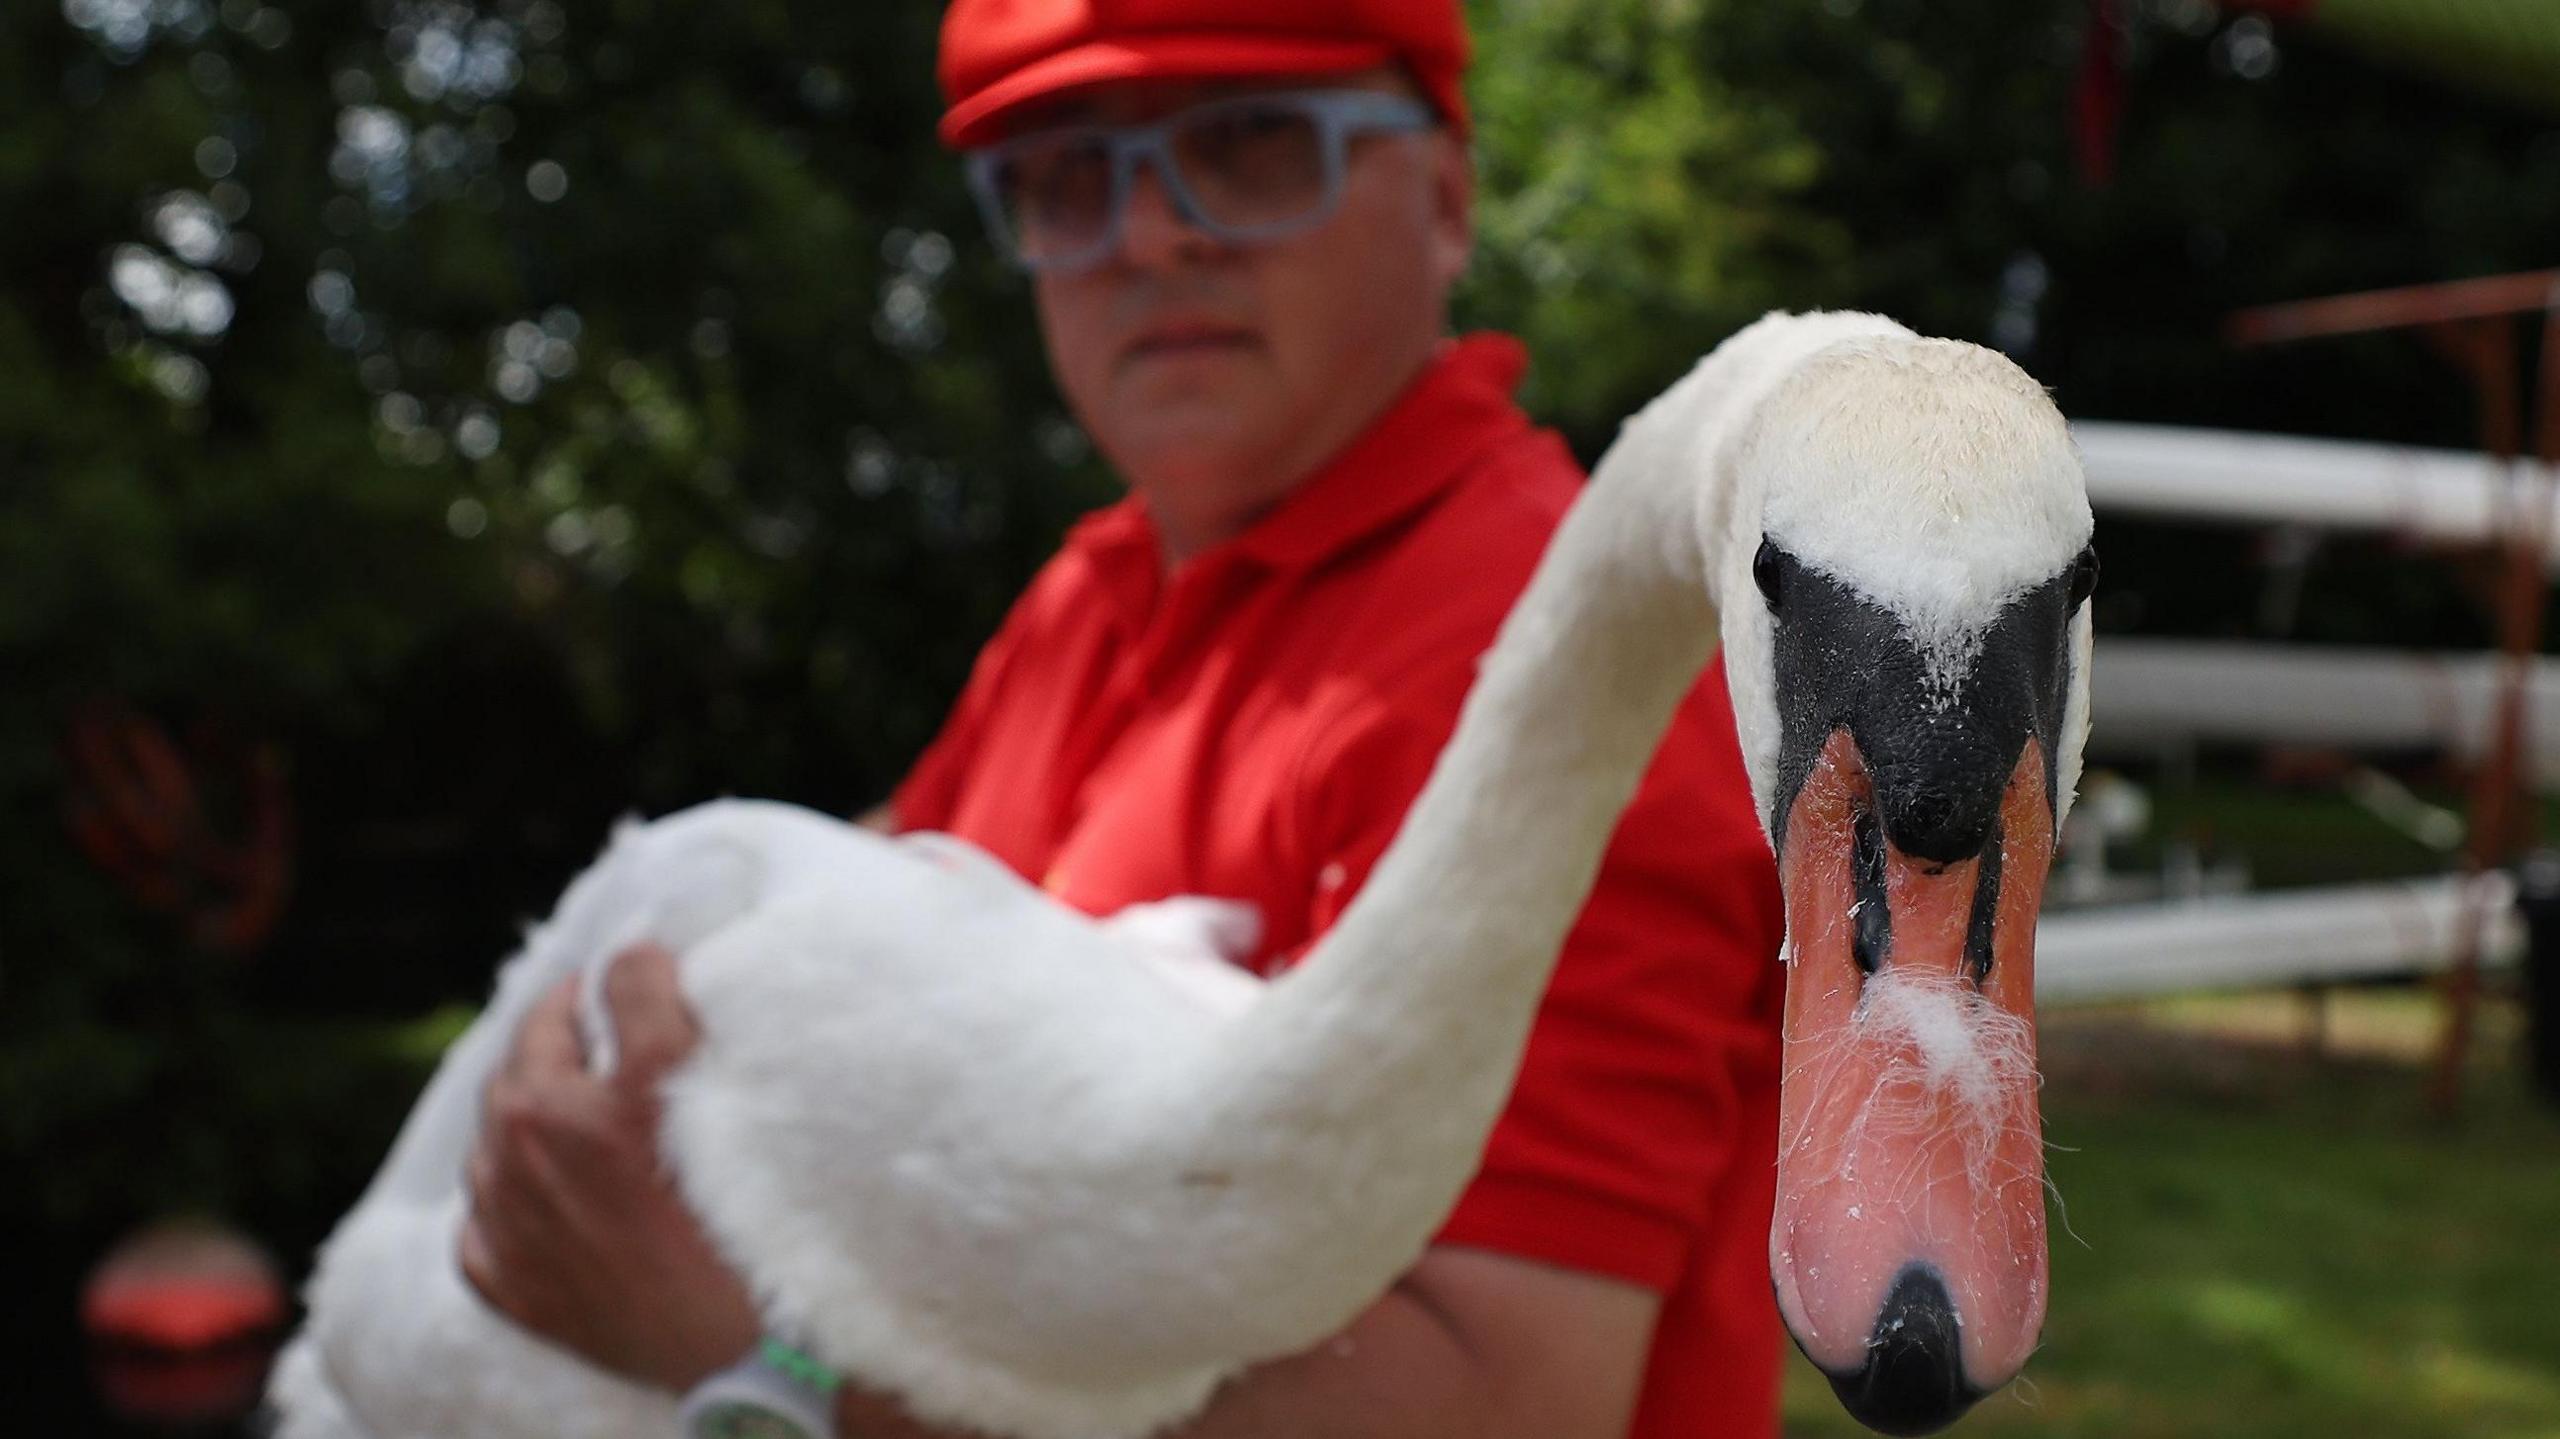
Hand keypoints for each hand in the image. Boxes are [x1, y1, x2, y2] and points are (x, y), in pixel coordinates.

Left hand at [459, 943, 759, 1391]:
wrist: (741, 1342)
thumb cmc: (728, 1208)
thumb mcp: (692, 1080)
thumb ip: (650, 1001)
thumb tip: (629, 956)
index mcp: (548, 1107)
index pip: (562, 1009)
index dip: (600, 988)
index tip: (628, 984)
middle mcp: (512, 1163)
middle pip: (519, 1070)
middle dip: (556, 1045)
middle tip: (605, 1038)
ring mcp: (505, 1229)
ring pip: (494, 1144)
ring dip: (529, 1116)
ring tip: (581, 1113)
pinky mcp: (511, 1287)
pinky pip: (481, 1224)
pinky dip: (507, 1198)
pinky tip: (546, 1194)